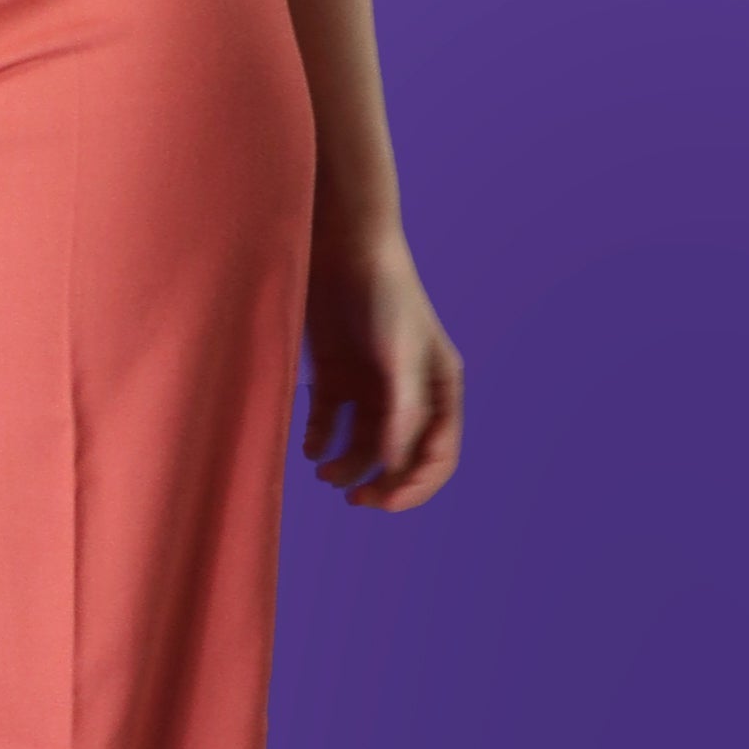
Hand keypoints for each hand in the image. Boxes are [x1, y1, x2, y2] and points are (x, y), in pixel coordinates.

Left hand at [299, 225, 462, 510]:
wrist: (342, 247)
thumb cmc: (384, 297)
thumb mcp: (399, 357)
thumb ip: (402, 412)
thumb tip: (395, 467)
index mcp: (439, 390)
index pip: (438, 456)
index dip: (414, 487)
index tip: (382, 502)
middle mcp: (408, 394)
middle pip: (399, 458)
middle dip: (380, 484)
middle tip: (353, 500)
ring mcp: (370, 386)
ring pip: (362, 445)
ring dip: (345, 466)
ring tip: (323, 472)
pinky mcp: (335, 376)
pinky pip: (329, 422)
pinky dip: (319, 440)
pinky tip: (310, 447)